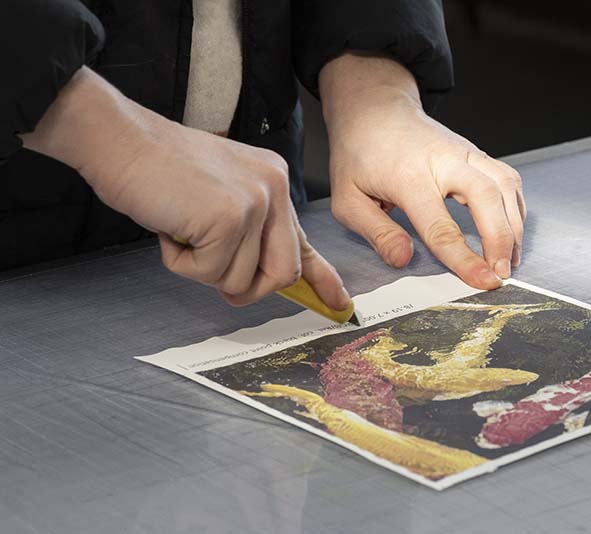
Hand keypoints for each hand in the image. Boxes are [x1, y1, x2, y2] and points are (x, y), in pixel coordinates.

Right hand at [21, 67, 349, 308]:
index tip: (339, 302)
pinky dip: (180, 262)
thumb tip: (268, 278)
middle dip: (248, 287)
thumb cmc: (159, 170)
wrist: (119, 140)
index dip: (321, 277)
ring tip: (181, 229)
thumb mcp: (220, 195)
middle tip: (211, 270)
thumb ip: (251, 231)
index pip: (304, 241)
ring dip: (201, 268)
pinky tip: (170, 227)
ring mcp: (255, 202)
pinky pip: (208, 272)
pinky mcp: (228, 218)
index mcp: (275, 182)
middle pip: (283, 273)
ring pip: (241, 279)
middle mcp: (275, 189)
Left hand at [320, 54, 524, 289]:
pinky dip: (516, 207)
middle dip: (501, 240)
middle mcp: (443, 160)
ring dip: (514, 226)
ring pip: (505, 185)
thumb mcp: (347, 200)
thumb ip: (376, 232)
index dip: (464, 258)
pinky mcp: (476, 151)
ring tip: (511, 261)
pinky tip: (512, 232)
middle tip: (502, 274)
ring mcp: (464, 152)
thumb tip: (403, 259)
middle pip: (487, 198)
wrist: (374, 109)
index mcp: (408, 177)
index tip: (482, 281)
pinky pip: (507, 178)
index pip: (441, 225)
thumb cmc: (359, 156)